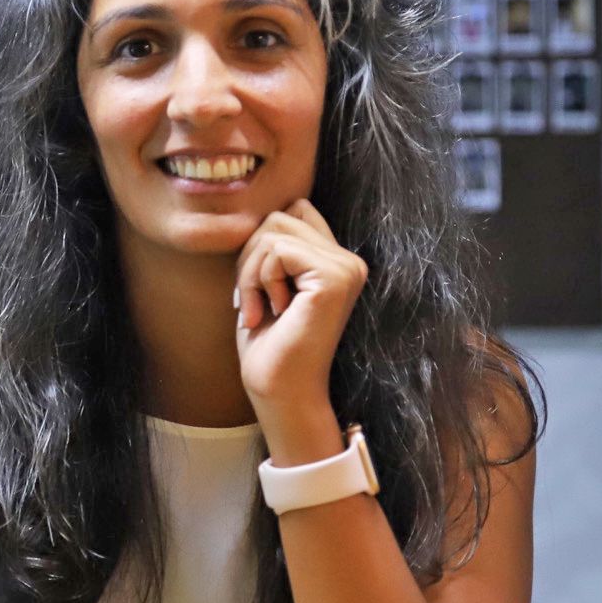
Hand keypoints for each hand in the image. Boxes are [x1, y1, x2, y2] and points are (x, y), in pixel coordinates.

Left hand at [235, 199, 366, 456]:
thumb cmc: (269, 345)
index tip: (257, 289)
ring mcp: (346, 268)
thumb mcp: (268, 283)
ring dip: (251, 272)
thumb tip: (260, 211)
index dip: (262, 245)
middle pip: (280, 215)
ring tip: (261, 310)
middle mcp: (350, 261)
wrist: (281, 392)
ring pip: (274, 230)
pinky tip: (272, 312)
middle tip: (252, 302)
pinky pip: (277, 249)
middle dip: (251, 256)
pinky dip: (260, 280)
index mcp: (337, 261)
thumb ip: (274, 246)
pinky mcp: (333, 278)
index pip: (293, 211)